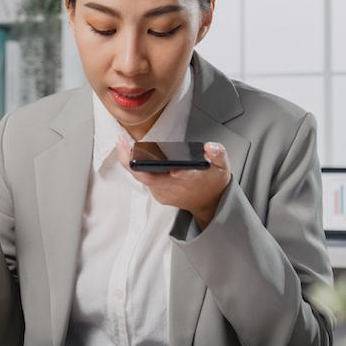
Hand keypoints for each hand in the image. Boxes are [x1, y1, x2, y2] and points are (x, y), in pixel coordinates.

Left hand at [115, 135, 232, 229]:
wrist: (209, 203)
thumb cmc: (213, 184)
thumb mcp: (223, 168)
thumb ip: (219, 155)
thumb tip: (210, 147)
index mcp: (189, 181)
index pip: (175, 176)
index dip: (162, 167)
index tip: (152, 157)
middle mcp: (172, 189)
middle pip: (146, 176)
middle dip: (131, 159)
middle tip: (122, 142)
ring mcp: (162, 193)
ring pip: (142, 177)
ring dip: (131, 161)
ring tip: (123, 143)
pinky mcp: (158, 193)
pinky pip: (143, 179)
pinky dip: (136, 166)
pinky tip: (131, 153)